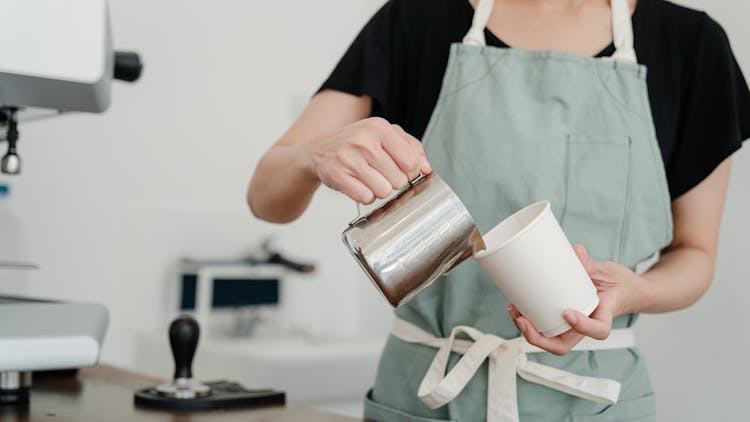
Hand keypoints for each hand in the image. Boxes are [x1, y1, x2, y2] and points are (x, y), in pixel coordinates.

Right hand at [303, 117, 431, 203]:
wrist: (319, 150)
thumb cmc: (356, 143)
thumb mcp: (384, 136)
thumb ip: (411, 148)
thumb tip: (427, 169)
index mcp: (380, 127)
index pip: (411, 162)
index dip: (410, 172)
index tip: (401, 171)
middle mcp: (364, 141)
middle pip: (398, 180)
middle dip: (393, 182)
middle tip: (380, 174)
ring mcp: (349, 158)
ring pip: (383, 191)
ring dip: (379, 190)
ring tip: (369, 179)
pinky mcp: (337, 175)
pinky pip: (365, 198)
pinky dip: (365, 196)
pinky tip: (358, 185)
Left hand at [506, 244, 647, 355]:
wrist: (623, 291)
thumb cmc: (618, 284)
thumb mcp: (608, 272)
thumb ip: (590, 264)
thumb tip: (576, 250)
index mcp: (604, 315)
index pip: (598, 330)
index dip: (583, 326)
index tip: (568, 312)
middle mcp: (585, 325)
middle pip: (562, 345)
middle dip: (539, 338)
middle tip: (522, 319)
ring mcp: (572, 325)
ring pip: (549, 338)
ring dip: (528, 330)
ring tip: (513, 311)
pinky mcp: (561, 318)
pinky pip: (545, 325)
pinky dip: (529, 320)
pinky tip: (516, 307)